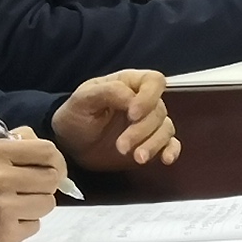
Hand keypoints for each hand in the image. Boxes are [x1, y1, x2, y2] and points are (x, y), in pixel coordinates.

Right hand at [0, 132, 66, 241]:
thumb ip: (11, 145)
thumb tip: (46, 150)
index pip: (47, 151)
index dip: (55, 160)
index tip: (52, 167)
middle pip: (52, 179)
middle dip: (46, 183)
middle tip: (32, 187)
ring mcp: (3, 209)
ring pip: (47, 204)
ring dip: (36, 205)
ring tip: (15, 204)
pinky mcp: (4, 235)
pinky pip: (34, 226)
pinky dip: (24, 224)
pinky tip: (6, 220)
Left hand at [53, 70, 180, 171]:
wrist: (69, 145)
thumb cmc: (75, 116)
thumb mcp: (82, 100)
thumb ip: (107, 92)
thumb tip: (132, 98)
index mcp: (129, 84)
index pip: (154, 81)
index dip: (149, 97)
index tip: (132, 114)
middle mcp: (144, 102)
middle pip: (159, 110)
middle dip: (142, 130)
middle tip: (121, 146)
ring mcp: (149, 124)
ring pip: (166, 129)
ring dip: (153, 144)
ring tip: (137, 158)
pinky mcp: (151, 143)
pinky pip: (171, 144)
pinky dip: (171, 151)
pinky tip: (165, 159)